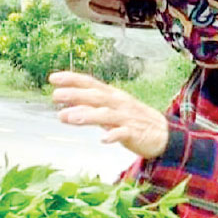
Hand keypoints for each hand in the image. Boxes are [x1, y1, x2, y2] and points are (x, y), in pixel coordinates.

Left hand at [49, 71, 168, 159]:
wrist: (164, 135)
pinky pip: (123, 133)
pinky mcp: (135, 134)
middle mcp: (118, 103)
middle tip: (55, 95)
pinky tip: (102, 140)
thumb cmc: (131, 120)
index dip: (72, 79)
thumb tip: (62, 108)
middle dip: (75, 95)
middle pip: (95, 97)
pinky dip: (113, 136)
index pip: (90, 83)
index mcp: (111, 96)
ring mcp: (126, 118)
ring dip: (87, 114)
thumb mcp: (109, 111)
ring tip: (68, 116)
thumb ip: (88, 108)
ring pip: (105, 114)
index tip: (53, 78)